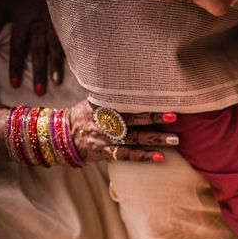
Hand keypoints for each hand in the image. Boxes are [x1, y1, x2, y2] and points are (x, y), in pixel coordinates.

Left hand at [0, 0, 64, 93]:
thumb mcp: (4, 7)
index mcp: (24, 24)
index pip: (18, 49)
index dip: (16, 67)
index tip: (15, 84)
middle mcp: (40, 27)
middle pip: (38, 52)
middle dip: (39, 72)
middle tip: (39, 91)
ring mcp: (56, 26)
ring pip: (56, 49)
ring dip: (56, 67)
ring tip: (57, 82)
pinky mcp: (67, 25)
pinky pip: (70, 43)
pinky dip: (72, 56)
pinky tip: (76, 68)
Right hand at [66, 102, 180, 165]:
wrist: (62, 136)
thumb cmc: (81, 116)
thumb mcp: (92, 102)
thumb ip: (109, 96)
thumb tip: (127, 81)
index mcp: (106, 108)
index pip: (129, 104)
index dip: (146, 103)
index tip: (163, 100)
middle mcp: (108, 123)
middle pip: (134, 120)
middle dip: (155, 119)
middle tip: (174, 117)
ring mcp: (108, 139)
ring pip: (135, 139)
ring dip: (155, 140)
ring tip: (175, 140)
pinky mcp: (106, 152)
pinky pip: (127, 155)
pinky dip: (144, 156)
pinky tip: (160, 157)